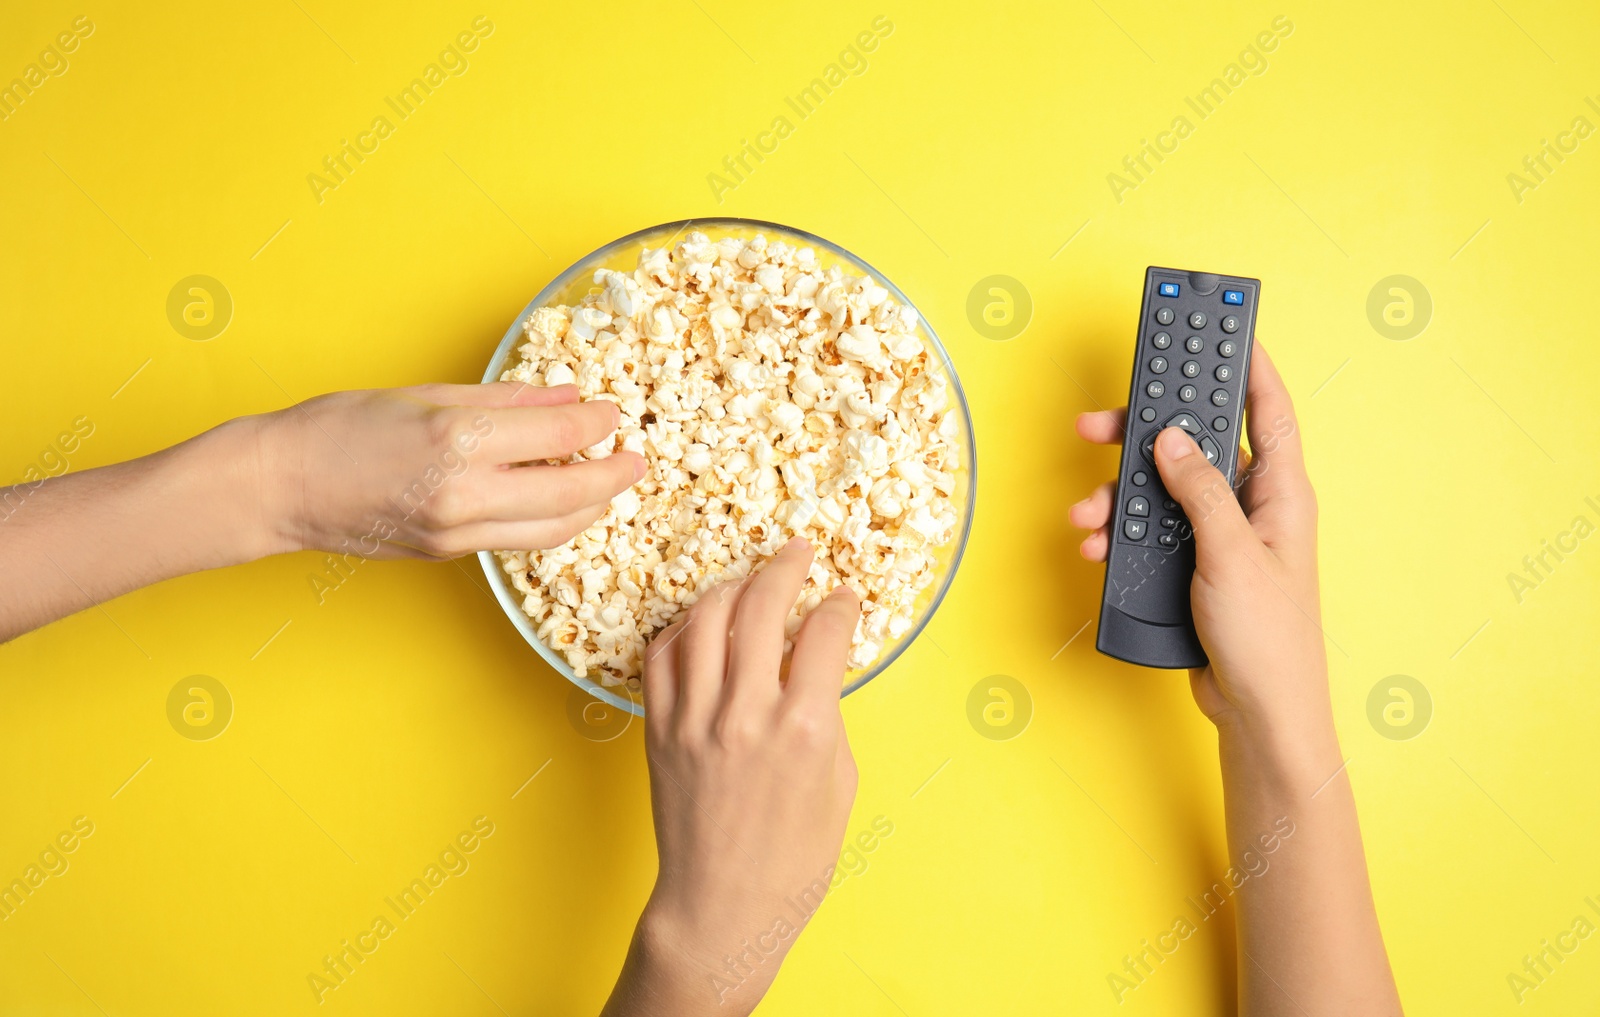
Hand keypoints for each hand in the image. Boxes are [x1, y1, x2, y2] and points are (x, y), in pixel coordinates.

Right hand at [248, 381, 642, 558]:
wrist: (280, 485)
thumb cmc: (341, 426)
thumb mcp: (429, 394)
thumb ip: (507, 399)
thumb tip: (567, 395)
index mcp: (462, 438)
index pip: (562, 431)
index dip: (600, 423)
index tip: (614, 414)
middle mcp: (468, 492)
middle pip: (575, 492)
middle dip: (616, 476)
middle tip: (635, 459)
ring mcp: (460, 531)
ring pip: (555, 528)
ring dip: (591, 507)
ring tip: (605, 482)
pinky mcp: (450, 555)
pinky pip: (520, 539)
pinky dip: (551, 520)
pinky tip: (558, 499)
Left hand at [603, 538, 860, 1016]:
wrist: (722, 907)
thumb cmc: (793, 860)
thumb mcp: (839, 783)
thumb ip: (828, 714)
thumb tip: (819, 665)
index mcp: (804, 728)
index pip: (825, 633)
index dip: (840, 605)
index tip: (845, 597)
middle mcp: (747, 713)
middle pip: (762, 606)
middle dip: (786, 567)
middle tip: (797, 553)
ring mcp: (695, 718)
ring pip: (706, 617)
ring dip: (732, 587)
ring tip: (749, 581)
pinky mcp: (659, 729)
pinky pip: (662, 655)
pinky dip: (683, 628)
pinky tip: (702, 624)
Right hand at [1070, 342, 1327, 729]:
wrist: (1259, 711)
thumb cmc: (1269, 639)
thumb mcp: (1232, 554)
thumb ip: (1201, 491)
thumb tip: (1171, 437)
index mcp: (1281, 493)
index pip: (1267, 411)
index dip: (1249, 365)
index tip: (1224, 327)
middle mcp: (1251, 507)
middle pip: (1195, 446)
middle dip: (1146, 433)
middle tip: (1101, 420)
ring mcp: (1221, 537)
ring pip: (1161, 492)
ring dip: (1120, 497)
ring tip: (1087, 509)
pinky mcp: (1194, 566)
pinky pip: (1150, 533)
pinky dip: (1120, 536)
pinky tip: (1099, 546)